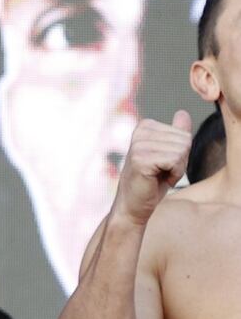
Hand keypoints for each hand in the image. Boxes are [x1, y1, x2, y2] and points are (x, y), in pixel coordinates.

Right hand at [111, 111, 191, 225]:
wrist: (133, 205)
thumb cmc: (151, 182)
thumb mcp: (167, 155)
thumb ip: (175, 134)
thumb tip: (182, 113)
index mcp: (145, 127)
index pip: (184, 134)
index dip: (180, 154)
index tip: (162, 164)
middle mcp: (140, 132)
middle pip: (185, 141)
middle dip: (180, 162)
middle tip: (161, 173)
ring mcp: (139, 145)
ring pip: (182, 151)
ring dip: (176, 170)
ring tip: (158, 176)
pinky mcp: (141, 159)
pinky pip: (176, 161)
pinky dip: (174, 175)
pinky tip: (157, 180)